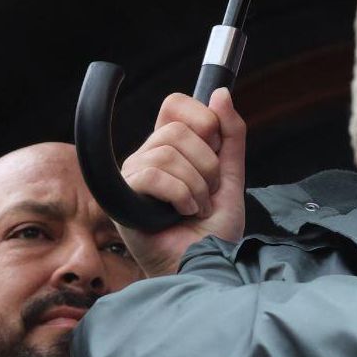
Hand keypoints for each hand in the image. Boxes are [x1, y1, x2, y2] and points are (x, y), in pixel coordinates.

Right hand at [117, 88, 246, 276]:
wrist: (206, 263)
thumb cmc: (214, 228)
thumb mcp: (232, 174)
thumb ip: (231, 134)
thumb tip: (221, 92)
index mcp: (172, 147)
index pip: (174, 103)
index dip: (202, 118)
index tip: (217, 147)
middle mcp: (148, 157)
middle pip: (176, 128)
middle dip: (207, 163)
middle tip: (209, 191)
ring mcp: (133, 176)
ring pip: (167, 152)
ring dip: (196, 186)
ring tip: (196, 208)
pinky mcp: (124, 198)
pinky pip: (153, 174)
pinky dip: (181, 195)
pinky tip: (182, 213)